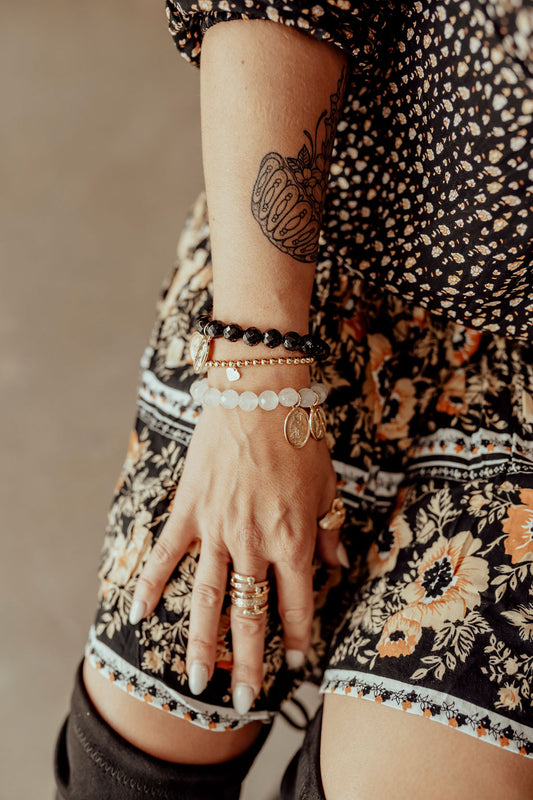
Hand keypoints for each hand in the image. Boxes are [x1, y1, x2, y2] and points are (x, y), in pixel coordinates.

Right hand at [128, 402, 345, 714]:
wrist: (260, 395)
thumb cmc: (299, 439)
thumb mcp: (328, 487)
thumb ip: (330, 530)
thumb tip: (337, 564)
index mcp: (293, 541)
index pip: (296, 604)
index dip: (297, 637)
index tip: (296, 663)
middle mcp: (253, 544)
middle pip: (249, 615)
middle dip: (249, 662)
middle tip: (245, 700)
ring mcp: (216, 530)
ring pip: (206, 598)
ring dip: (201, 643)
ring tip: (196, 681)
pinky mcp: (188, 511)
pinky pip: (166, 554)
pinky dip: (150, 584)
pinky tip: (139, 614)